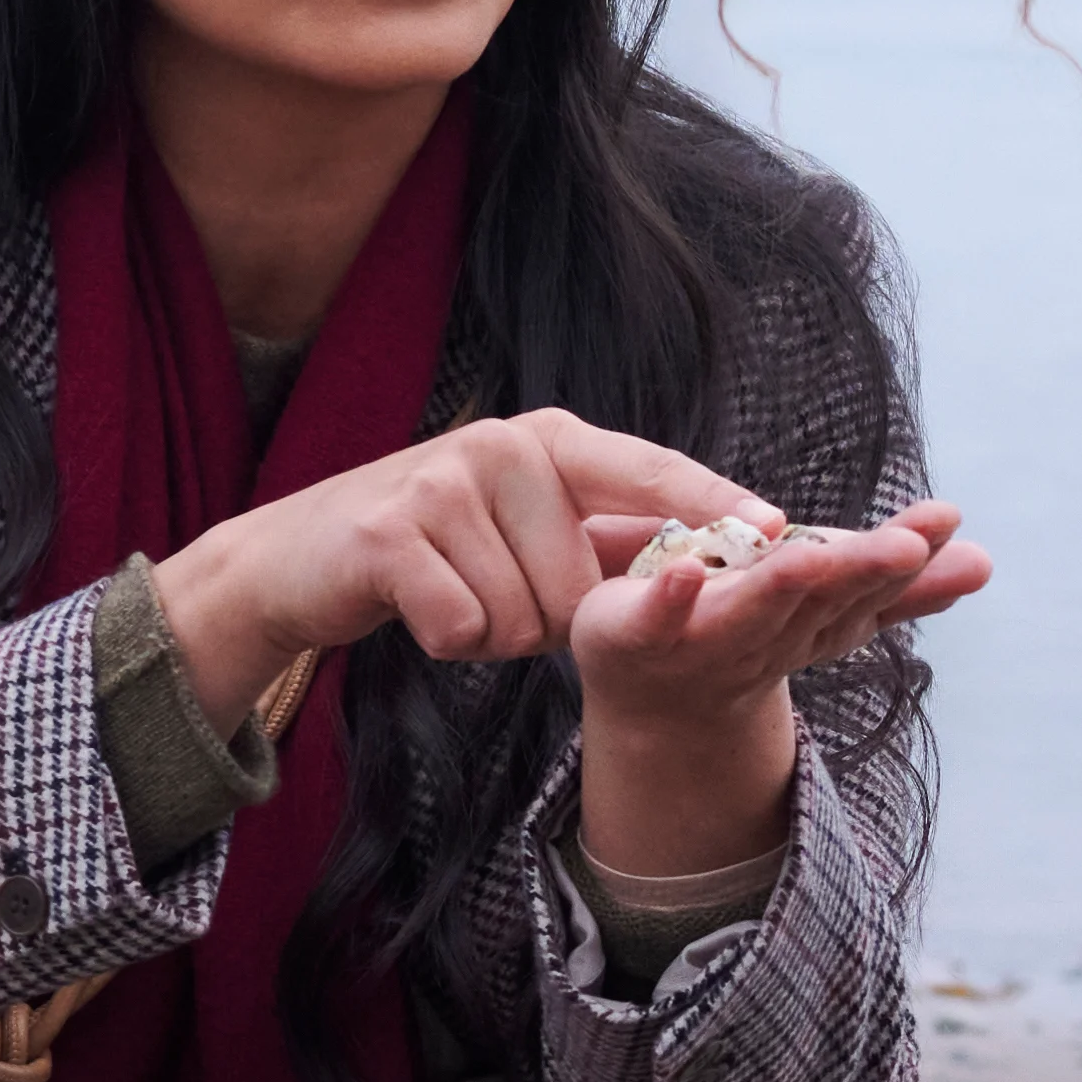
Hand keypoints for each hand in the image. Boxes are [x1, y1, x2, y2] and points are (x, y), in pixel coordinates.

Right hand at [147, 406, 763, 715]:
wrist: (302, 560)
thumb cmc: (436, 549)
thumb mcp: (525, 524)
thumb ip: (604, 536)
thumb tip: (711, 560)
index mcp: (553, 441)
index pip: (654, 472)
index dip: (716, 505)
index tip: (780, 531)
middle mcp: (505, 446)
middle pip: (584, 587)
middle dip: (547, 620)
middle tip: (493, 589)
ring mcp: (444, 482)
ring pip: (525, 618)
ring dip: (494, 633)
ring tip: (455, 592)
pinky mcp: (392, 534)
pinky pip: (464, 629)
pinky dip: (449, 641)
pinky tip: (422, 608)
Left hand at [565, 497, 985, 878]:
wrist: (653, 699)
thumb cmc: (747, 636)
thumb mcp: (826, 606)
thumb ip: (897, 588)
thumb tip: (984, 562)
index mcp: (813, 623)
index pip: (867, 590)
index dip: (907, 563)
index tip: (946, 523)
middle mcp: (767, 635)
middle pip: (819, 601)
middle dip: (860, 573)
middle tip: (906, 547)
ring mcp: (702, 642)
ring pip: (748, 611)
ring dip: (780, 586)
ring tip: (813, 555)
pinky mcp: (636, 638)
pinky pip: (654, 619)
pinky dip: (670, 599)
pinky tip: (682, 571)